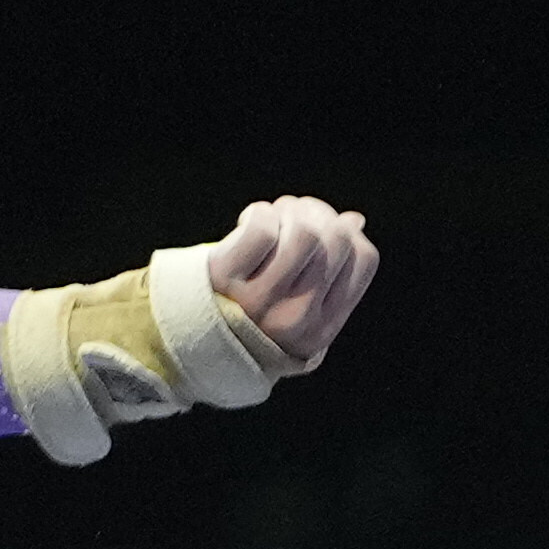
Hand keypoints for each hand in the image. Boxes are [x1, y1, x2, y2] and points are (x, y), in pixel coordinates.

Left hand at [195, 189, 377, 381]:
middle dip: (317, 213)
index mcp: (322, 329)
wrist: (185, 336)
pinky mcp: (226, 278)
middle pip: (336, 238)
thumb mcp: (296, 307)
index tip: (322, 232)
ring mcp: (260, 301)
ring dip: (289, 212)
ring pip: (304, 232)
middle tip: (294, 217)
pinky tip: (248, 221)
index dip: (347, 231)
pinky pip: (263, 229)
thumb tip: (355, 220)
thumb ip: (330, 274)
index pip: (363, 257)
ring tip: (274, 217)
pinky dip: (260, 213)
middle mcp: (296, 319)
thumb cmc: (249, 314)